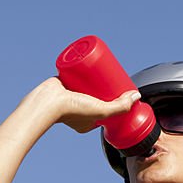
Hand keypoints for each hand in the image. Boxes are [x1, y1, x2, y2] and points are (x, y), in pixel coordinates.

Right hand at [23, 77, 138, 133]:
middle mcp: (79, 110)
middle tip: (116, 73)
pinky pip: (74, 75)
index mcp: (88, 121)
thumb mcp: (102, 111)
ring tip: (106, 66)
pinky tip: (91, 61)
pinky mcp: (62, 84)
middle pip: (98, 94)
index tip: (122, 87)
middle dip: (107, 84)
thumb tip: (136, 97)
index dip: (115, 98)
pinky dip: (82, 69)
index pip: (106, 107)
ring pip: (87, 83)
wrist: (46, 101)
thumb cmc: (72, 111)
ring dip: (95, 75)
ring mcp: (70, 97)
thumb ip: (120, 107)